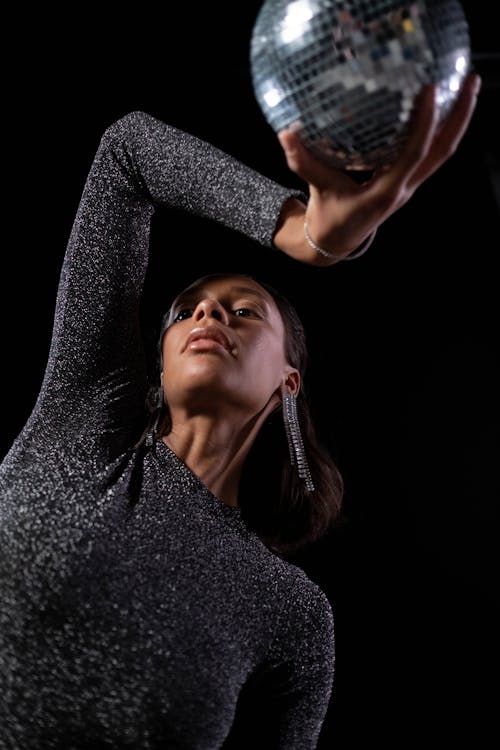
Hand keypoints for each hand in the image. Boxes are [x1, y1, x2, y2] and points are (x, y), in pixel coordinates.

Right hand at [276, 72, 481, 264]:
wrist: (335, 241)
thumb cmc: (329, 216)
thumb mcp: (317, 188)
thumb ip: (303, 161)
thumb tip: (286, 133)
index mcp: (386, 193)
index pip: (414, 154)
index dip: (425, 123)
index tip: (429, 90)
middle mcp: (405, 188)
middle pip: (444, 151)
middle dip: (461, 117)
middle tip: (471, 80)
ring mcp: (410, 185)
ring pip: (443, 152)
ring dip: (457, 121)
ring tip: (468, 85)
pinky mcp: (407, 180)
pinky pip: (431, 152)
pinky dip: (440, 129)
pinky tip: (441, 104)